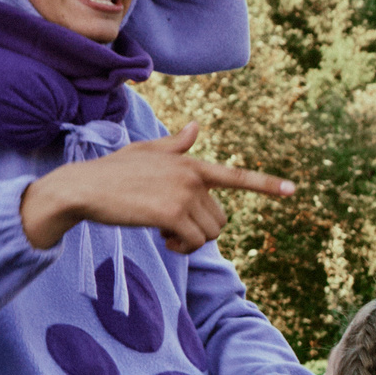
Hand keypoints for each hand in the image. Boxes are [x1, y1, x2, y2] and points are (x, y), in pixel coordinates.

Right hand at [20, 123, 294, 254]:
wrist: (82, 188)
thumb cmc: (112, 172)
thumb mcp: (146, 152)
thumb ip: (175, 145)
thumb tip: (196, 126)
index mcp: (191, 164)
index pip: (236, 176)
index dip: (266, 185)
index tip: (293, 190)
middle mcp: (193, 177)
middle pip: (220, 220)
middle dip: (199, 229)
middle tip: (169, 224)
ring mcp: (184, 195)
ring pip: (208, 235)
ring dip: (188, 241)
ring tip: (162, 229)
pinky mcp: (172, 214)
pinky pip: (194, 243)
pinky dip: (180, 248)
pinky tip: (161, 237)